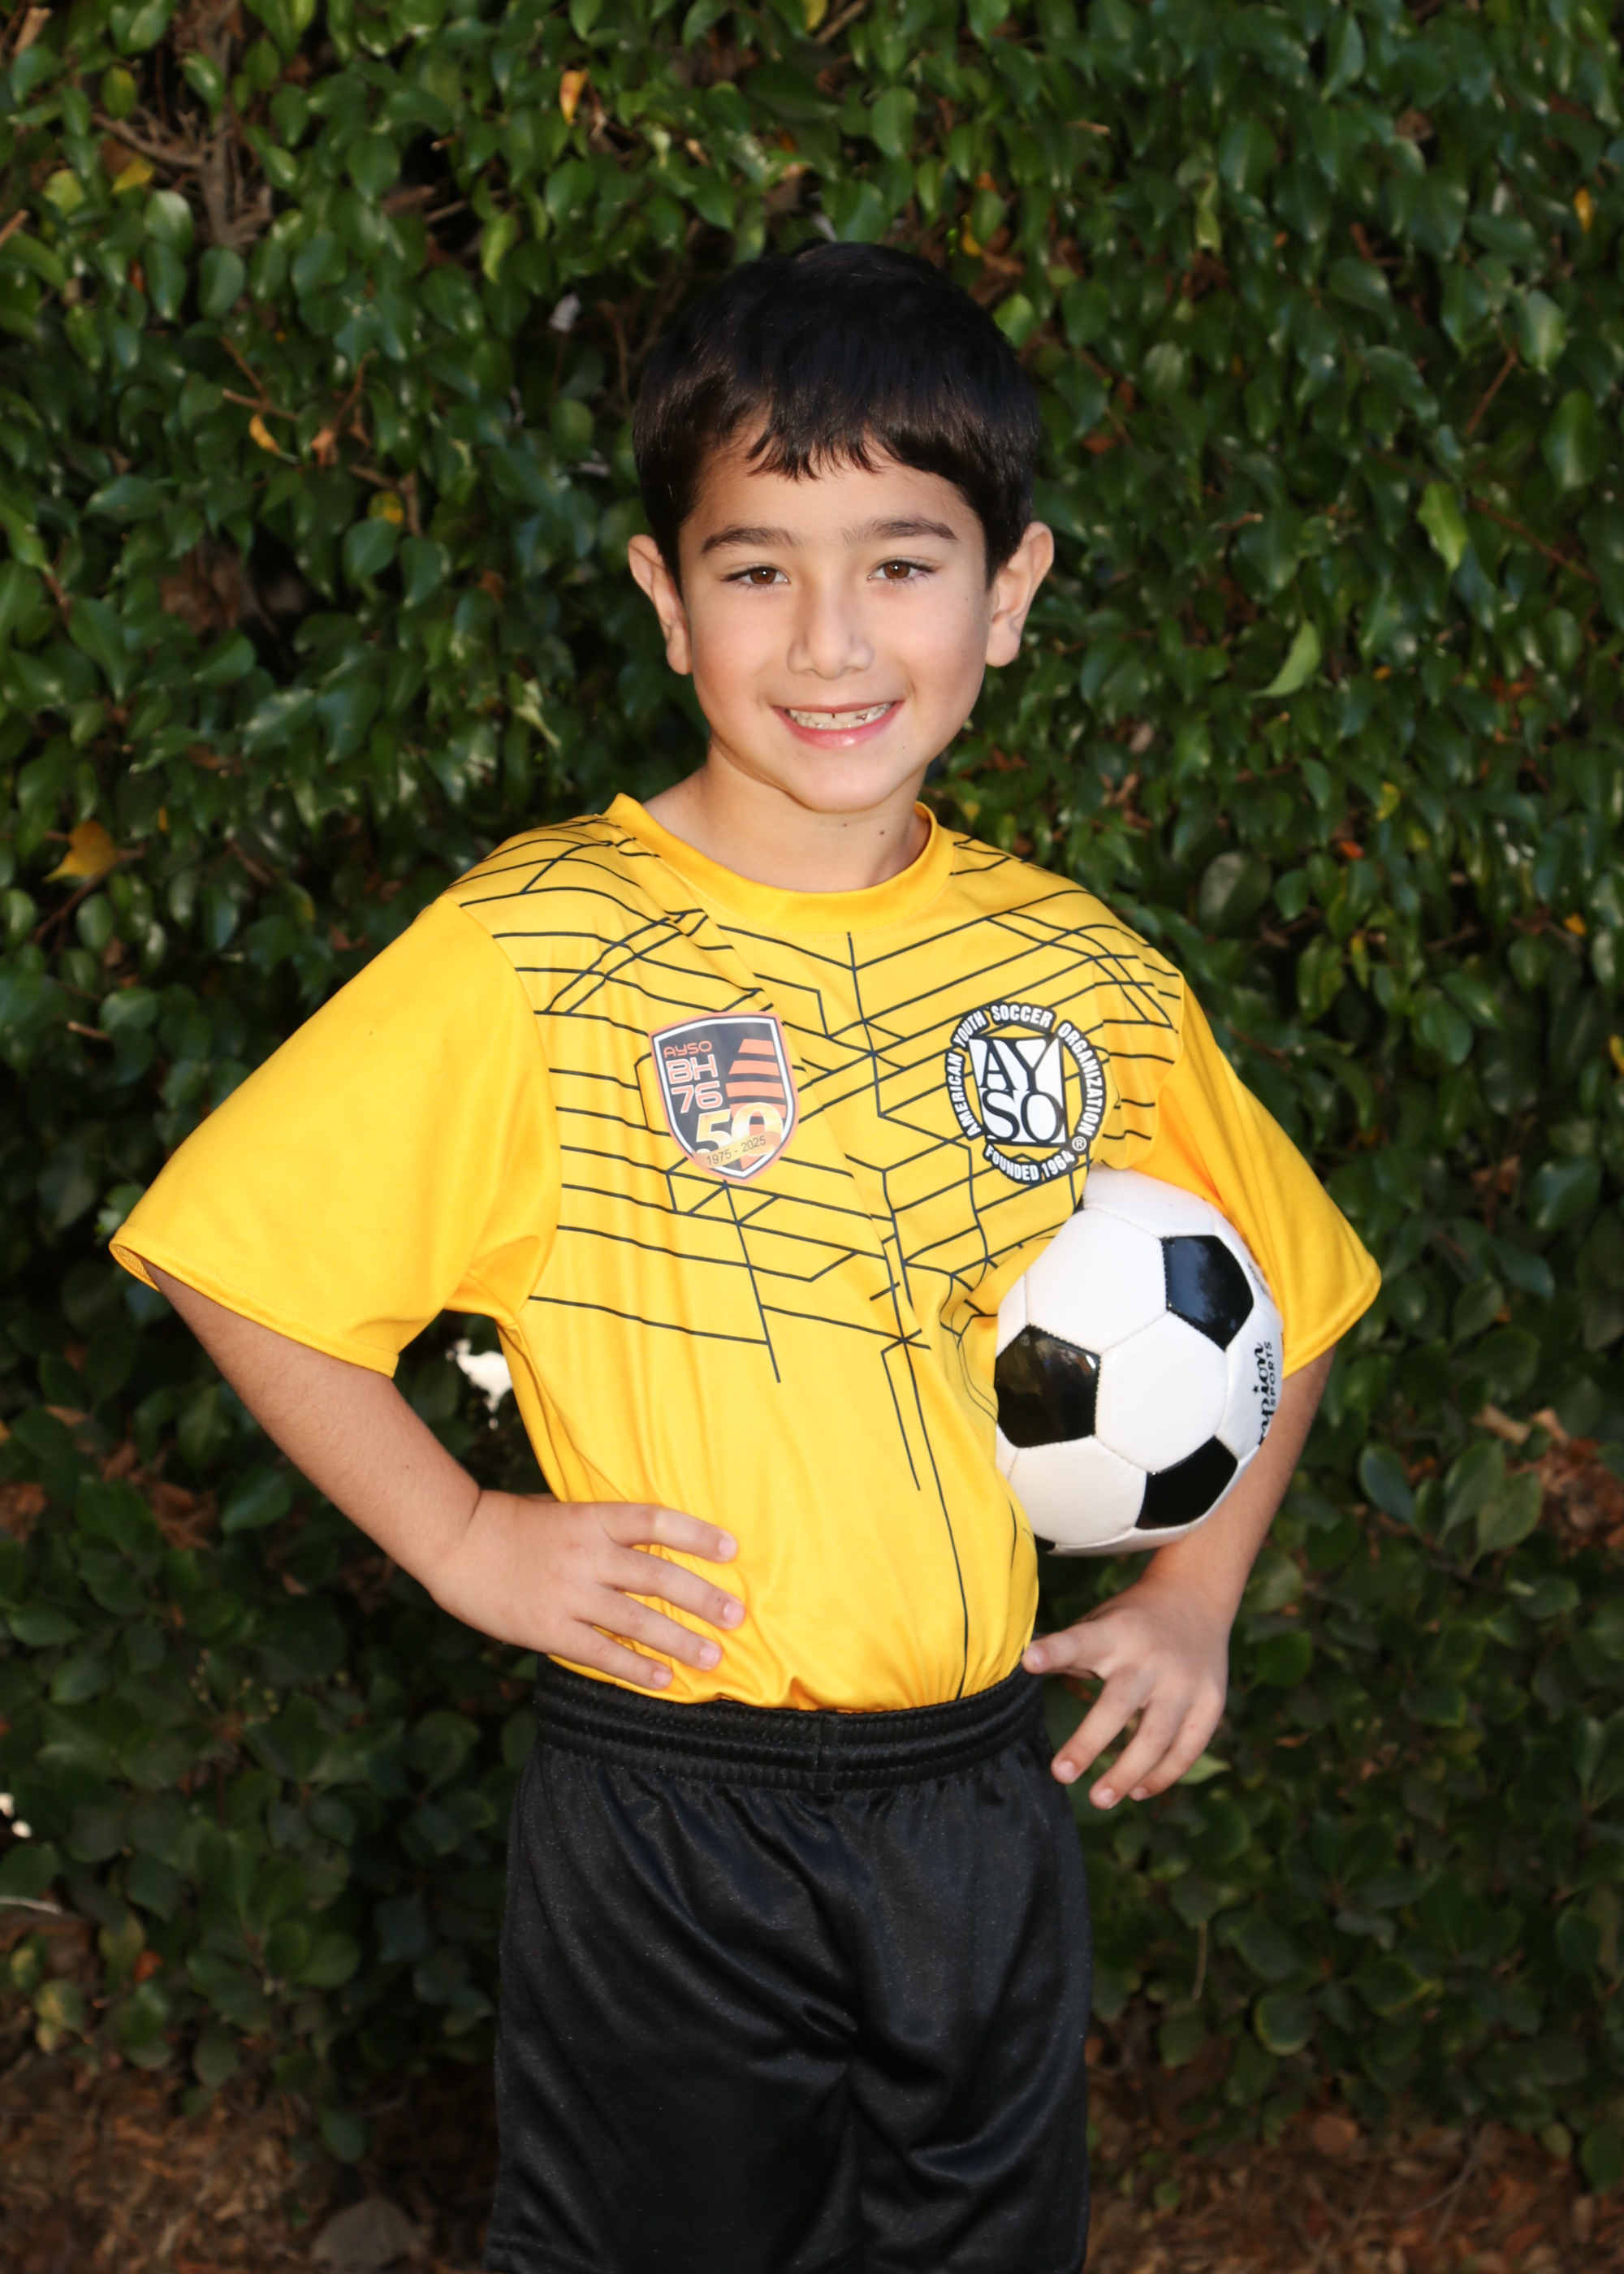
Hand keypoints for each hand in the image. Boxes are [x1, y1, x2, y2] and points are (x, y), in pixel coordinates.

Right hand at [425, 1491, 744, 1690]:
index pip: (656, 1522)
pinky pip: (600, 1652)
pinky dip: (635, 1668)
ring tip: (713, 1657)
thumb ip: (602, 1527)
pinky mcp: (548, 1628)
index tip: (732, 1548)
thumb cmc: (512, 1522)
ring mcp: (568, 1594)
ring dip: (680, 1640)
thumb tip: (650, 1542)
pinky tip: (663, 1680)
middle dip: (703, 1598)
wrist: (455, 1542)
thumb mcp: (563, 1510)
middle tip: (736, 1616)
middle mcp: (587, 1555)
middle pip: (658, 1576)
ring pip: (637, 1621)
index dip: (697, 1534)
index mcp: (592, 1518)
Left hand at [1022, 1572, 1229, 1808]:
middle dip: (1088, 1742)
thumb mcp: (1099, 1622)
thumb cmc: (1131, 1620)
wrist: (1197, 1596)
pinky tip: (1137, 1791)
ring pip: (1156, 1737)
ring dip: (1127, 1772)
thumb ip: (1068, 1652)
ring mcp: (1184, 1682)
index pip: (1079, 1642)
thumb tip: (1017, 1673)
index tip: (1028, 1661)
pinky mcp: (1210, 1702)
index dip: (1054, 1652)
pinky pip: (1187, 1748)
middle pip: (1118, 1705)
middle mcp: (1150, 1658)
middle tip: (1061, 1774)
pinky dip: (1163, 1775)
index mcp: (1114, 1633)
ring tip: (1099, 1798)